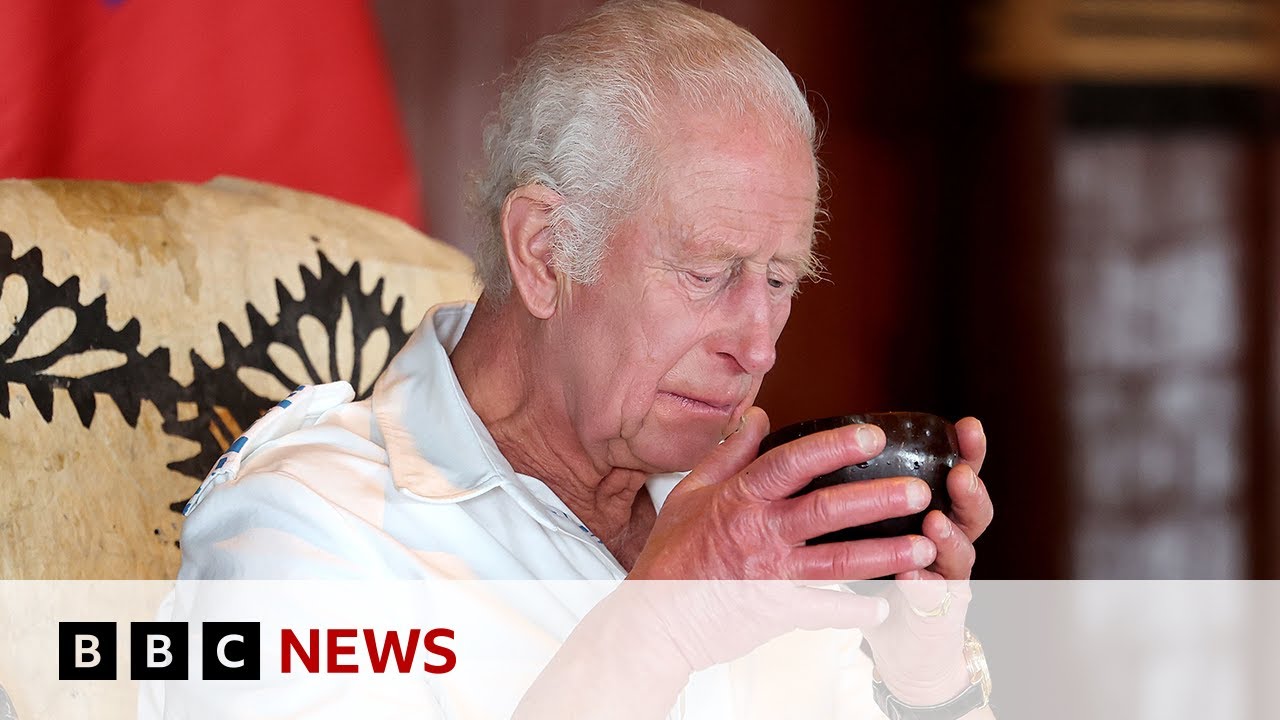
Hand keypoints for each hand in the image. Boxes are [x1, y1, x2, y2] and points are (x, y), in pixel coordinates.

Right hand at [629, 406, 939, 581]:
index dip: (834, 446)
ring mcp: (770, 573)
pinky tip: (886, 606)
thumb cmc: (671, 554)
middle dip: (878, 499)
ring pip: (837, 560)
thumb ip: (729, 453)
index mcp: (740, 498)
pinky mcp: (776, 611)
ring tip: (926, 548)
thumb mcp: (690, 492)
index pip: (792, 463)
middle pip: (827, 509)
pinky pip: (825, 610)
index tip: (872, 436)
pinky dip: (857, 611)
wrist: (654, 617)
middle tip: (920, 492)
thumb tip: (756, 415)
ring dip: (885, 555)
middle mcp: (760, 532)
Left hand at [861, 416, 993, 704]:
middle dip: (969, 491)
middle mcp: (951, 544)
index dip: (968, 452)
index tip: (968, 425)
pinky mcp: (938, 615)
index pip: (959, 475)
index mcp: (939, 513)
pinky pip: (934, 600)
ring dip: (950, 538)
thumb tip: (829, 440)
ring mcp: (949, 581)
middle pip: (972, 512)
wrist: (902, 644)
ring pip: (961, 556)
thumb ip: (864, 490)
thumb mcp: (874, 527)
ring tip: (935, 523)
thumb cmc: (886, 573)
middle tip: (959, 474)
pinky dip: (923, 587)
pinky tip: (912, 577)